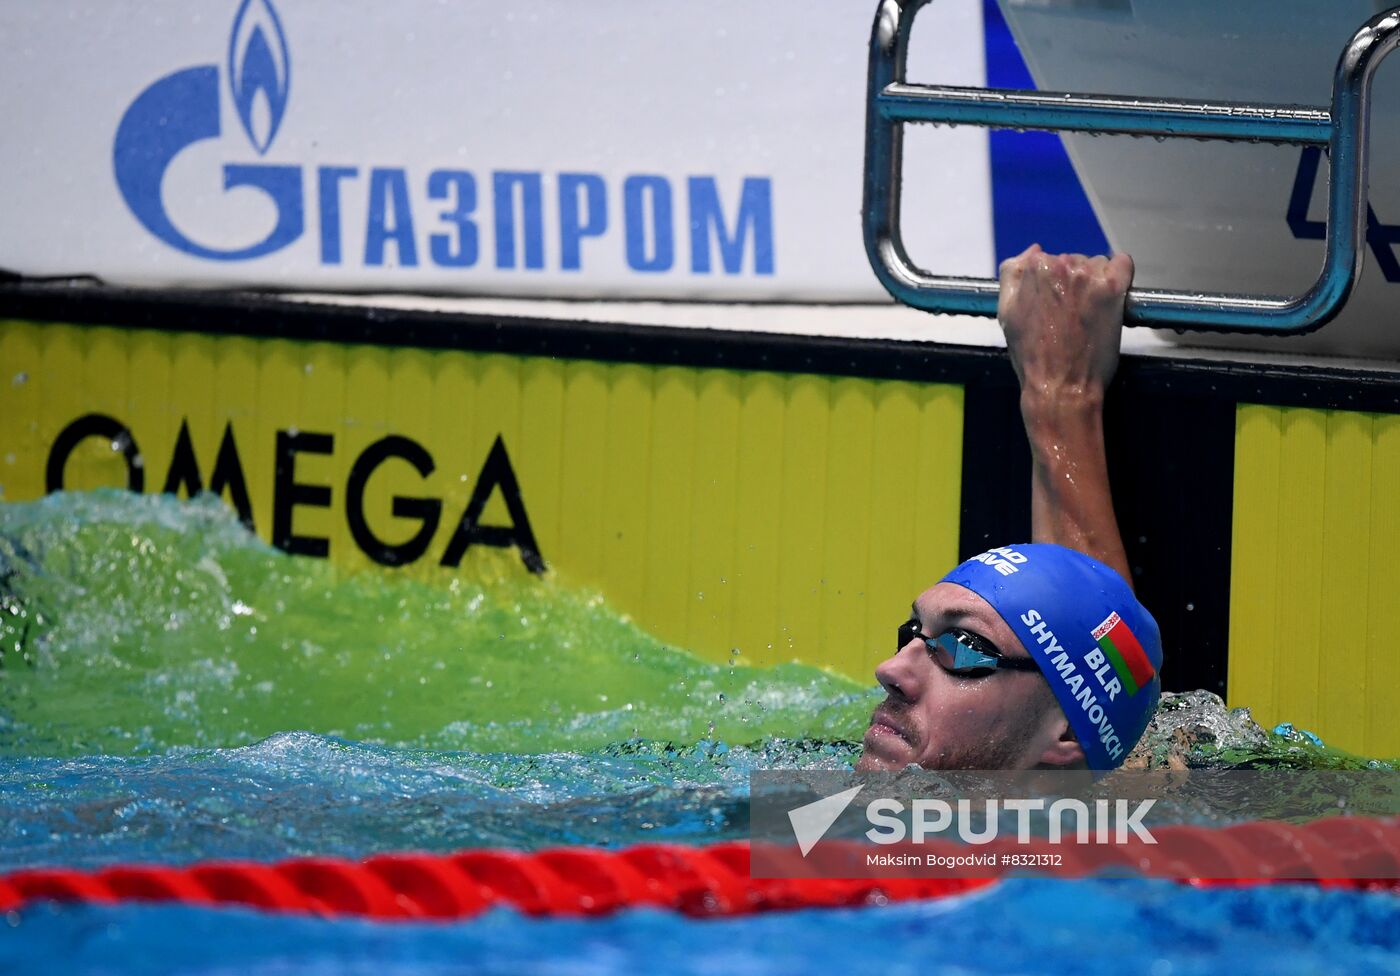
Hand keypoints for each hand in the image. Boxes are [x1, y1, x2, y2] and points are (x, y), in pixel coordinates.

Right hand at [997, 244, 1133, 408]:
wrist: (1058, 386)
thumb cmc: (1032, 356)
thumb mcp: (1006, 313)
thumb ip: (1013, 275)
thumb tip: (1033, 250)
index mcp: (1032, 268)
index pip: (1048, 259)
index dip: (1053, 284)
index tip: (1055, 305)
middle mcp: (1060, 266)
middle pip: (1074, 261)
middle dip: (1074, 283)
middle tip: (1071, 315)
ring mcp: (1088, 276)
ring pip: (1097, 264)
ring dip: (1095, 283)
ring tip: (1088, 314)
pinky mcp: (1112, 288)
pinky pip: (1123, 264)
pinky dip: (1119, 276)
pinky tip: (1110, 298)